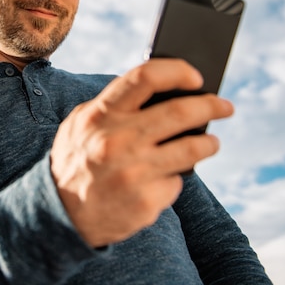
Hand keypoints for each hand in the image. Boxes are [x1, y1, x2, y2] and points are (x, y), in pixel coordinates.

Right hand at [49, 58, 233, 247]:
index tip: (196, 77)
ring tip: (209, 142)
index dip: (177, 71)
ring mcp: (133, 173)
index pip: (146, 78)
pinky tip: (162, 179)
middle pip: (180, 111)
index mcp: (100, 115)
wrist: (60, 214)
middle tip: (224, 106)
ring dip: (209, 143)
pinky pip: (176, 182)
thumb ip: (113, 106)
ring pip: (193, 149)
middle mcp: (117, 141)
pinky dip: (173, 178)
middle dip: (211, 105)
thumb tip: (161, 90)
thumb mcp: (80, 125)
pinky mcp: (146, 201)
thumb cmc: (76, 160)